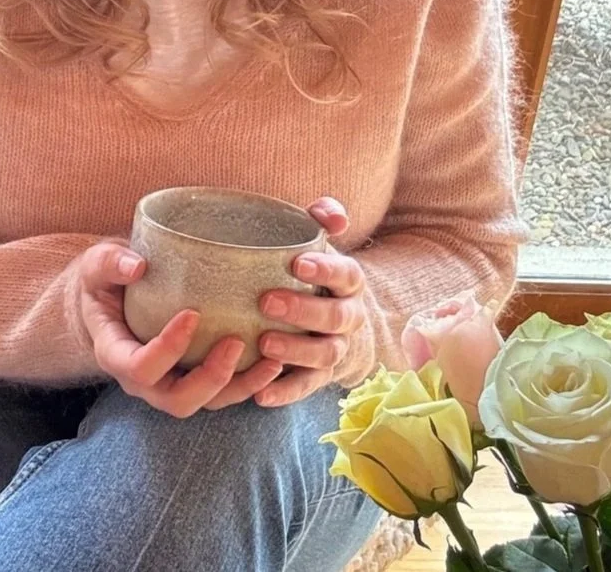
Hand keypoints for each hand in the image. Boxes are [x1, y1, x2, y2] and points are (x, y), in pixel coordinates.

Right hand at [78, 239, 284, 417]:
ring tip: (271, 360)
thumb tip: (137, 266)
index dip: (167, 349)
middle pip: (177, 400)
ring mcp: (169, 383)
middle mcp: (143, 381)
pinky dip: (249, 383)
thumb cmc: (106, 279)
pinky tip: (274, 362)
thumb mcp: (98, 264)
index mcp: (116, 354)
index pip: (140, 368)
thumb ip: (111, 263)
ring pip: (206, 403)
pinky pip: (222, 393)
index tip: (193, 314)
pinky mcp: (193, 378)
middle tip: (236, 341)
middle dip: (211, 378)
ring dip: (240, 387)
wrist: (112, 297)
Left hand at [251, 196, 366, 407]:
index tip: (297, 263)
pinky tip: (261, 395)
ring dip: (296, 350)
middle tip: (267, 302)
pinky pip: (307, 386)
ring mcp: (337, 348)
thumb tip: (332, 214)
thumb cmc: (314, 273)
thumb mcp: (319, 244)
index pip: (346, 273)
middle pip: (336, 317)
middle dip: (304, 310)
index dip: (326, 269)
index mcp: (349, 282)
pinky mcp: (321, 376)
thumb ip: (322, 220)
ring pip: (325, 354)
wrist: (334, 320)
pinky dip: (286, 392)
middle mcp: (349, 317)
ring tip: (264, 345)